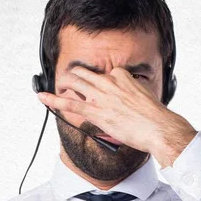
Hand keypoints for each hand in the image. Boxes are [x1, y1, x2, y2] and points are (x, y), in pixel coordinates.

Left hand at [37, 66, 196, 162]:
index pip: (103, 74)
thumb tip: (131, 98)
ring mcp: (100, 96)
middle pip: (84, 72)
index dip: (98, 82)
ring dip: (62, 84)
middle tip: (69, 83)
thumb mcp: (145, 96)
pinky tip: (42, 97)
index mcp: (122, 76)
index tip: (98, 91)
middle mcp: (108, 82)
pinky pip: (69, 104)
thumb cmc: (154, 117)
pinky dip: (53, 100)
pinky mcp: (95, 111)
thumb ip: (134, 93)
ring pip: (73, 83)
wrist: (158, 127)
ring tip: (57, 88)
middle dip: (74, 76)